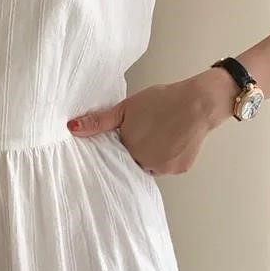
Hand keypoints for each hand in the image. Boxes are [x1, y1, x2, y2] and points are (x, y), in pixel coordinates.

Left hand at [67, 72, 234, 174]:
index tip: (127, 132)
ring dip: (151, 153)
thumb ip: (99, 122)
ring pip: (150, 164)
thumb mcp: (126, 108)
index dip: (121, 142)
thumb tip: (72, 128)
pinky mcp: (180, 169)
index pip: (116, 154)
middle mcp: (145, 164)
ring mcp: (164, 169)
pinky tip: (172, 138)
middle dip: (136, 148)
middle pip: (133, 160)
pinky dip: (168, 155)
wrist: (198, 102)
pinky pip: (167, 165)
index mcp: (129, 150)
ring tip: (159, 131)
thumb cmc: (161, 101)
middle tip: (146, 129)